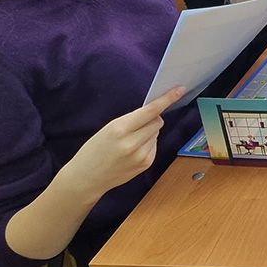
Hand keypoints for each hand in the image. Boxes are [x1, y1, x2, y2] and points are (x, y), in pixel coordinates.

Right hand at [61, 87, 185, 201]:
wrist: (87, 177)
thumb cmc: (95, 149)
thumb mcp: (108, 128)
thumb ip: (132, 120)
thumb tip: (155, 112)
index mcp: (120, 129)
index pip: (150, 111)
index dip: (166, 99)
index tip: (179, 90)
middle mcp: (132, 143)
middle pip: (158, 121)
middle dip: (151, 119)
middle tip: (135, 126)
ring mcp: (140, 156)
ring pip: (156, 133)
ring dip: (148, 133)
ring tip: (129, 142)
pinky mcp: (145, 164)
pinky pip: (154, 145)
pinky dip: (147, 144)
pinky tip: (132, 151)